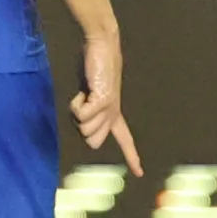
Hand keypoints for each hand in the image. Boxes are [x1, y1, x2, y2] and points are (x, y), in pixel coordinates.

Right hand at [71, 27, 142, 174]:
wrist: (102, 45)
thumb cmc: (95, 67)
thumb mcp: (91, 93)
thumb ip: (90, 110)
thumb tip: (86, 128)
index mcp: (115, 113)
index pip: (125, 139)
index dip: (132, 156)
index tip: (140, 172)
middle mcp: (114, 113)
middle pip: (93, 141)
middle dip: (83, 127)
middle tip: (84, 104)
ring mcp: (110, 108)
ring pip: (86, 130)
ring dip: (79, 112)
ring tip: (85, 94)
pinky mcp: (103, 100)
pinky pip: (82, 116)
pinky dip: (77, 104)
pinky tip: (83, 90)